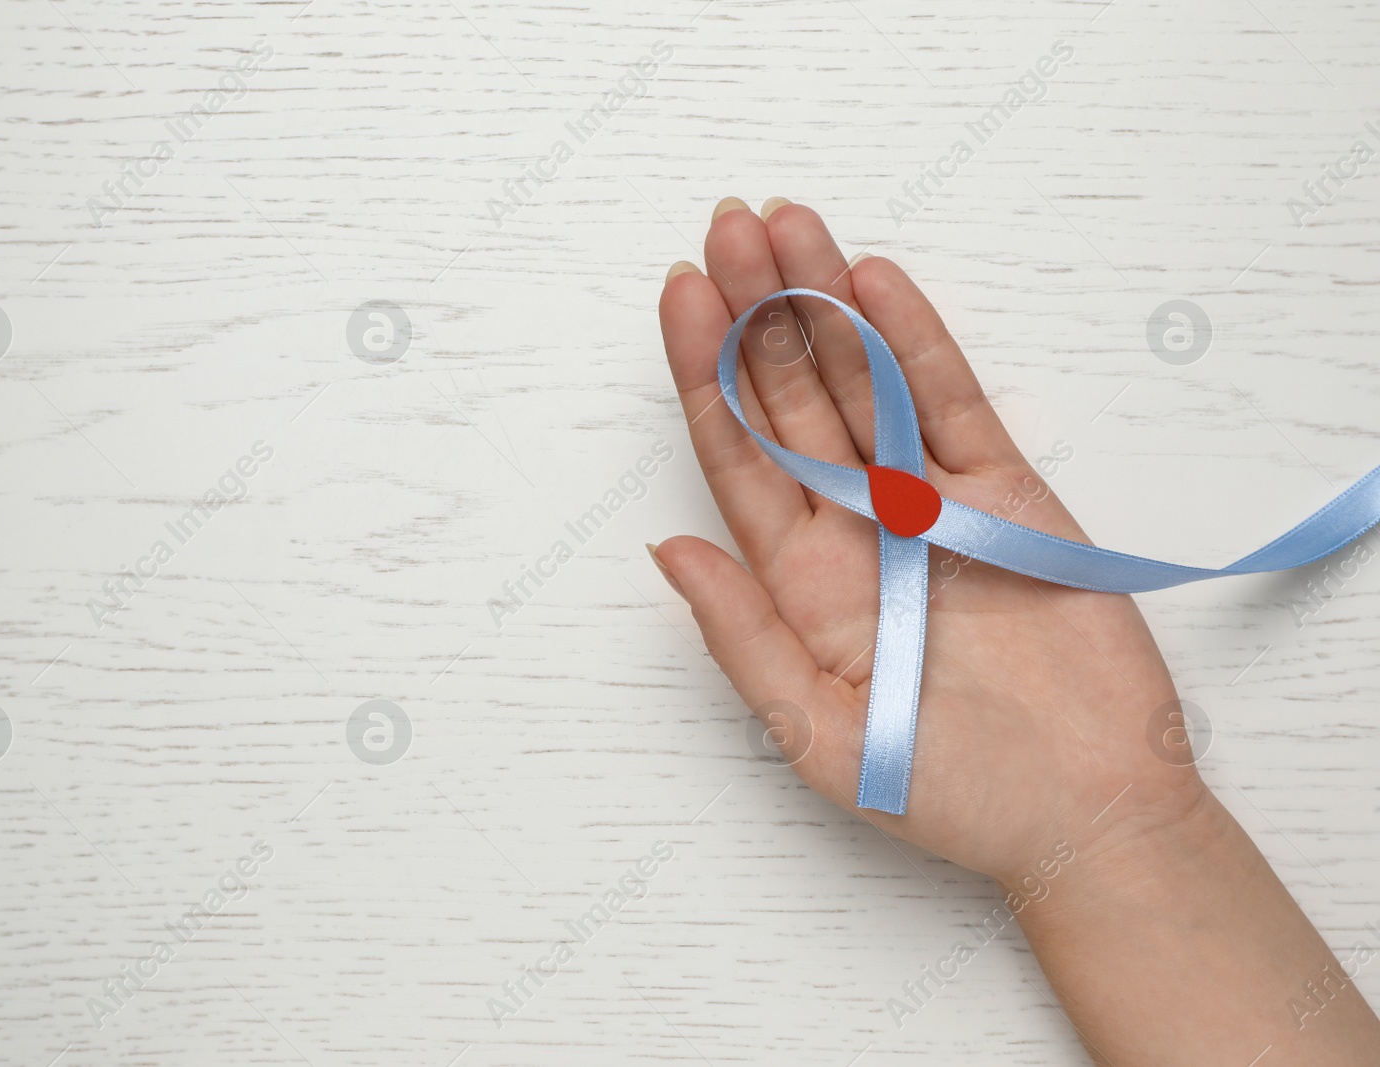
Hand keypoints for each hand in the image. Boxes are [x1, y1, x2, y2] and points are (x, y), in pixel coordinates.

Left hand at [652, 196, 1202, 883]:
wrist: (1087, 812)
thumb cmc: (950, 791)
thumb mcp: (819, 733)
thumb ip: (743, 637)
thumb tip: (665, 550)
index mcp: (796, 581)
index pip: (735, 455)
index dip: (704, 374)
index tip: (681, 297)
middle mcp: (851, 526)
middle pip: (788, 398)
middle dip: (754, 312)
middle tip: (726, 227)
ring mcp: (925, 502)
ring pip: (861, 381)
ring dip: (822, 303)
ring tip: (785, 225)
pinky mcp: (1003, 494)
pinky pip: (949, 401)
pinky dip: (913, 340)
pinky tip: (872, 281)